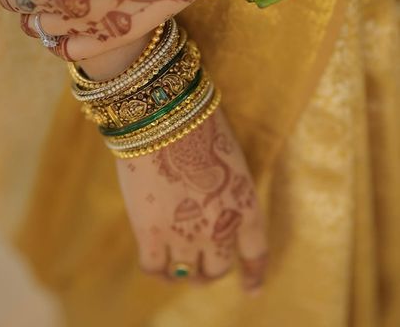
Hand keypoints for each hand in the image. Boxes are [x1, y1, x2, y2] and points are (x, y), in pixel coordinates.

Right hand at [116, 108, 267, 292]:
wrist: (167, 118)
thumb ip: (225, 194)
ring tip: (176, 267)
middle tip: (199, 266)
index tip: (251, 289)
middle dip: (210, 269)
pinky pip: (155, 268)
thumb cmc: (200, 126)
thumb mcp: (228, 161)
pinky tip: (154, 260)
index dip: (254, 275)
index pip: (256, 254)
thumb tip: (210, 209)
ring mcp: (187, 235)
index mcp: (246, 207)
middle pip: (218, 268)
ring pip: (188, 274)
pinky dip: (156, 269)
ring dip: (183, 273)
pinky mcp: (152, 233)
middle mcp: (221, 229)